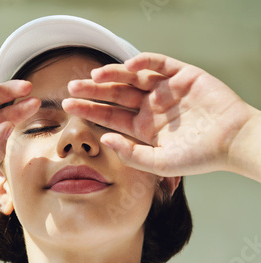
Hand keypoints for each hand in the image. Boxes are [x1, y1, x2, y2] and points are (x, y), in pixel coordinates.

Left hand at [63, 53, 259, 179]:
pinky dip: (143, 61)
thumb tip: (104, 140)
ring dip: (113, 74)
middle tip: (72, 87)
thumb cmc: (198, 157)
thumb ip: (132, 154)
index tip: (67, 105)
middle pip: (116, 94)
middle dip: (94, 90)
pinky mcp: (182, 75)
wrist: (231, 142)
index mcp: (143, 128)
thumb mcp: (160, 163)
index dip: (89, 109)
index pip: (110, 116)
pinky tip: (127, 64)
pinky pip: (158, 63)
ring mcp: (165, 90)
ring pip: (132, 76)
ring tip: (94, 76)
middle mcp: (150, 107)